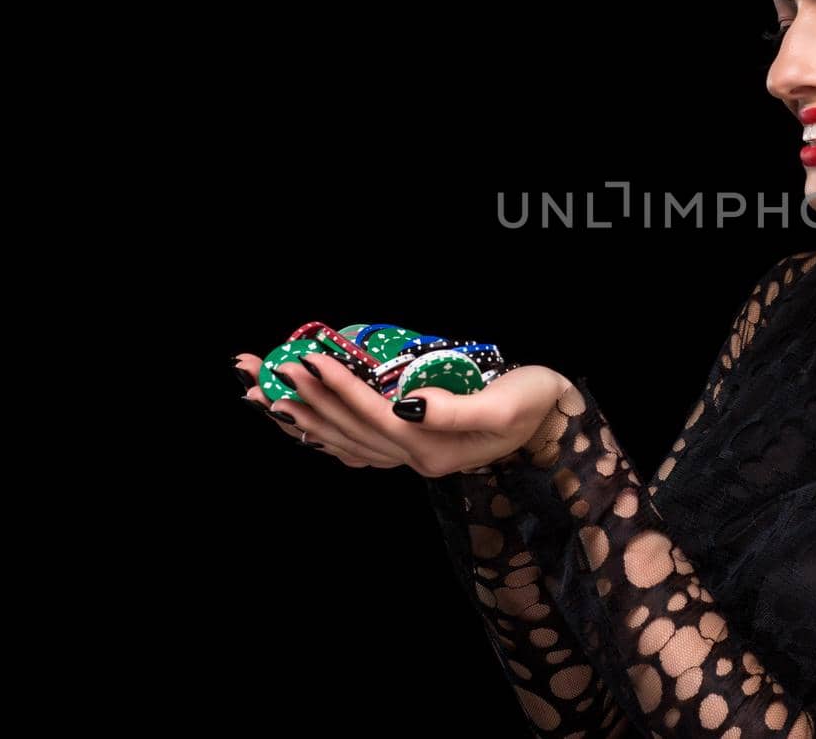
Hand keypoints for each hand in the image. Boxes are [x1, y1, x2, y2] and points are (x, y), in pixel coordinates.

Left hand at [233, 351, 571, 475]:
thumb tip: (407, 402)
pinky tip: (304, 427)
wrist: (553, 423)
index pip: (370, 413)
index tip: (307, 357)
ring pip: (342, 441)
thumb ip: (454, 409)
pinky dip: (324, 436)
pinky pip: (356, 448)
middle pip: (345, 430)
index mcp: (430, 447)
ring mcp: (412, 457)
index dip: (336, 386)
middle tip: (262, 370)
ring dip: (301, 418)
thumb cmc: (532, 403)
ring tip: (263, 396)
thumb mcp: (502, 404)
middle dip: (301, 398)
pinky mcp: (414, 448)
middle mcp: (414, 457)